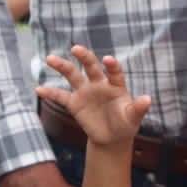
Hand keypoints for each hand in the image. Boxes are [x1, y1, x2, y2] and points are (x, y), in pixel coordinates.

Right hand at [35, 46, 151, 149]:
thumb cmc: (125, 123)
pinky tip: (38, 89)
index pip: (114, 72)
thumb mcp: (133, 117)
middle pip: (90, 66)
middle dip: (84, 56)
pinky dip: (49, 92)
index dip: (111, 65)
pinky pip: (60, 95)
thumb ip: (138, 108)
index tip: (107, 59)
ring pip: (72, 74)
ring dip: (61, 66)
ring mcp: (85, 91)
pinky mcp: (74, 103)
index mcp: (115, 85)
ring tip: (50, 59)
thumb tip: (147, 99)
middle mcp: (99, 84)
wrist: (111, 137)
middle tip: (76, 48)